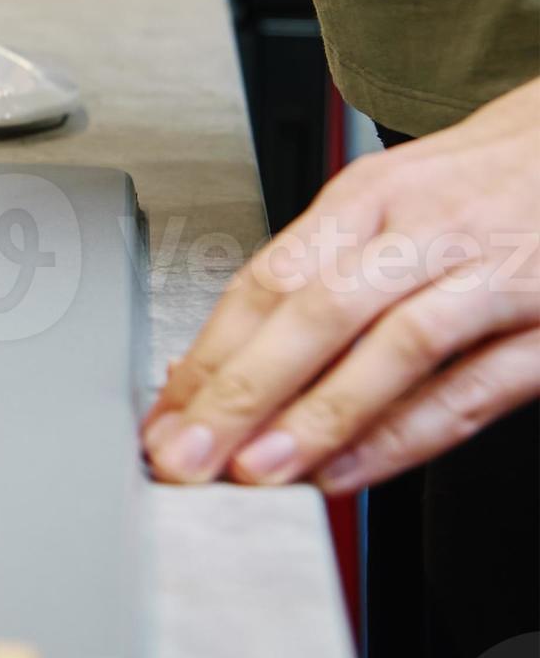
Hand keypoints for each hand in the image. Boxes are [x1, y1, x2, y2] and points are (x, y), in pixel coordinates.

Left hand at [144, 77, 539, 493]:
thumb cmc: (479, 186)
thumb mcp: (389, 202)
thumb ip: (315, 276)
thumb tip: (214, 362)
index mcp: (368, 198)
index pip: (268, 280)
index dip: (209, 355)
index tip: (164, 414)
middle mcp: (424, 233)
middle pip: (316, 311)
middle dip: (241, 392)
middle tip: (188, 453)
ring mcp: (493, 278)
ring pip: (393, 349)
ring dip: (317, 417)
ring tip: (257, 471)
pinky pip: (471, 389)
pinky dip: (407, 433)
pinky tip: (350, 468)